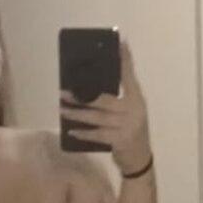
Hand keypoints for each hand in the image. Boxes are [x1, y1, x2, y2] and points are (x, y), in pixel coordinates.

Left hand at [59, 37, 151, 174]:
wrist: (140, 160)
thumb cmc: (130, 132)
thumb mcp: (130, 112)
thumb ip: (117, 99)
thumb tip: (90, 88)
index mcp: (137, 99)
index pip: (129, 76)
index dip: (125, 59)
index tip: (120, 42)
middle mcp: (134, 110)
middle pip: (103, 99)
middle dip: (81, 96)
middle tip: (63, 92)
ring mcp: (127, 126)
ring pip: (96, 117)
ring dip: (77, 114)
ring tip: (62, 110)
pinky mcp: (120, 140)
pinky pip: (97, 134)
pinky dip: (84, 133)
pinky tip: (71, 131)